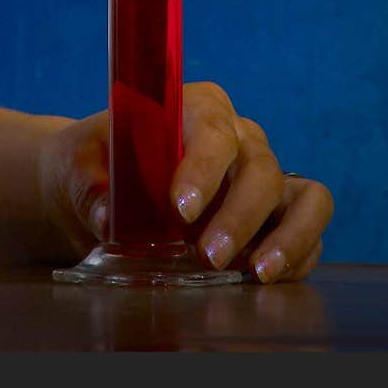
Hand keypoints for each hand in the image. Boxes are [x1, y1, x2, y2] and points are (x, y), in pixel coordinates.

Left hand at [39, 82, 333, 281]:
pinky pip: (310, 231)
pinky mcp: (279, 215)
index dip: (202, 168)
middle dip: (238, 216)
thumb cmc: (94, 163)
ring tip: (257, 274)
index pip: (212, 129)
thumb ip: (90, 188)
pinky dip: (298, 256)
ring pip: (305, 197)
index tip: (180, 209)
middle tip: (208, 257)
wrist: (101, 185)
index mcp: (194, 108)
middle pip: (259, 168)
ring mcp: (265, 176)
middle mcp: (240, 137)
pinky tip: (264, 280)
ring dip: (288, 237)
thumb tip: (107, 215)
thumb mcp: (77, 165)